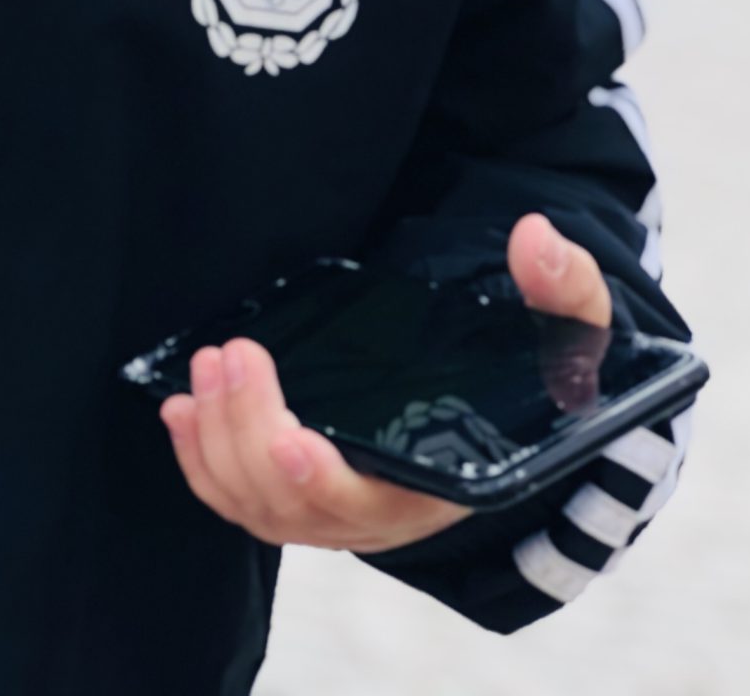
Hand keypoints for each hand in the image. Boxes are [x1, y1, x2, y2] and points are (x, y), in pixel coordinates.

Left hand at [158, 215, 613, 552]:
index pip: (368, 509)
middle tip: (232, 353)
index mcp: (443, 484)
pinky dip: (203, 461)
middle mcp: (383, 511)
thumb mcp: (569, 327)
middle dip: (249, 434)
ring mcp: (336, 505)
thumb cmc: (541, 367)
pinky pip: (239, 495)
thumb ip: (561, 286)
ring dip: (218, 442)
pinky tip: (181, 407)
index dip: (321, 483)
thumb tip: (534, 236)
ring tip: (204, 367)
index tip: (289, 436)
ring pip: (257, 504)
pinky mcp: (302, 486)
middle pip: (292, 506)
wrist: (513, 395)